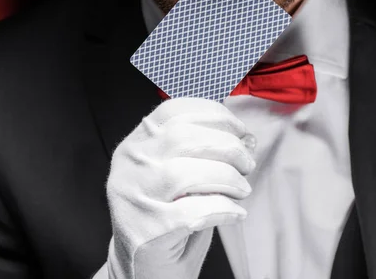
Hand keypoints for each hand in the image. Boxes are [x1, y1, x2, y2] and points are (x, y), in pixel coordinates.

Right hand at [105, 98, 256, 278]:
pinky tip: (234, 213)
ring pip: (188, 173)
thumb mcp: (180, 175)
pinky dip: (224, 209)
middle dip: (228, 147)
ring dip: (227, 178)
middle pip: (184, 138)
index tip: (239, 131)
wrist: (143, 270)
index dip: (214, 116)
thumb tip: (246, 137)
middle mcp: (129, 166)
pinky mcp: (146, 230)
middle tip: (246, 164)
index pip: (173, 112)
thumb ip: (204, 151)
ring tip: (241, 190)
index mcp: (136, 145)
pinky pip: (195, 212)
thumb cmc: (168, 218)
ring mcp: (134, 198)